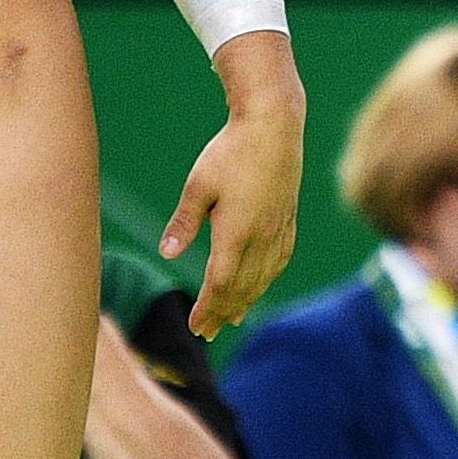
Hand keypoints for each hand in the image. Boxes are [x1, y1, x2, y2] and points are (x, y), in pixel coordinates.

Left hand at [163, 32, 305, 330]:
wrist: (274, 125)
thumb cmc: (231, 151)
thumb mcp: (199, 185)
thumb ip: (185, 222)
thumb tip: (169, 253)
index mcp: (237, 232)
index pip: (220, 283)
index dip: (208, 308)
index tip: (196, 326)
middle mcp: (261, 237)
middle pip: (242, 287)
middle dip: (223, 312)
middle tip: (208, 333)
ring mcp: (278, 229)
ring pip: (263, 277)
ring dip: (246, 300)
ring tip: (232, 317)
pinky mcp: (288, 219)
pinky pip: (279, 260)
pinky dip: (267, 279)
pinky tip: (260, 284)